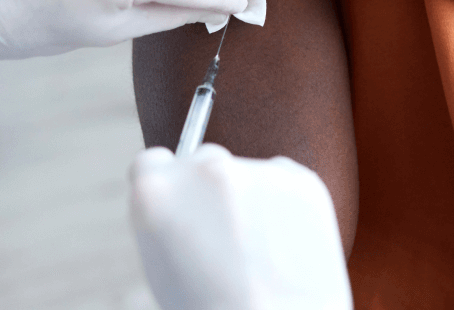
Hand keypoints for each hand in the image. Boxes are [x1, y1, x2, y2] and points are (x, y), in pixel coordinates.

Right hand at [129, 145, 352, 309]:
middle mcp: (205, 170)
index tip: (181, 202)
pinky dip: (286, 203)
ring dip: (251, 198)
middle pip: (204, 159)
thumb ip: (171, 218)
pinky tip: (286, 245)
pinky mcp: (301, 178)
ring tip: (261, 253)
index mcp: (155, 191)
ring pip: (250, 174)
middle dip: (212, 188)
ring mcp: (256, 170)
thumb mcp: (164, 267)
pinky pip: (286, 182)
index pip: (152, 163)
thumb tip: (188, 196)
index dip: (168, 184)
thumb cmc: (212, 309)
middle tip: (226, 234)